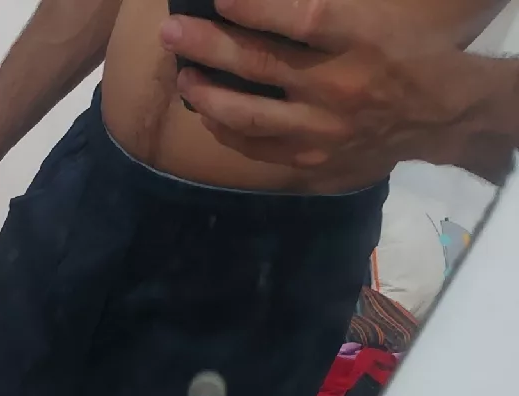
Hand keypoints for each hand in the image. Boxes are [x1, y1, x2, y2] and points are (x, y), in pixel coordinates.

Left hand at [159, 0, 492, 180]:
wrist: (439, 116)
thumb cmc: (411, 48)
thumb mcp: (380, 10)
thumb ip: (328, 9)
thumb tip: (269, 5)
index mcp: (361, 39)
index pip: (302, 18)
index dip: (256, 8)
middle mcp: (337, 87)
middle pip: (260, 66)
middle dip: (208, 46)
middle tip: (171, 33)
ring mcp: (323, 132)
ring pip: (250, 117)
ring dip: (208, 96)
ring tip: (184, 78)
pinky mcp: (315, 164)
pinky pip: (260, 151)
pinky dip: (229, 132)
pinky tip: (209, 115)